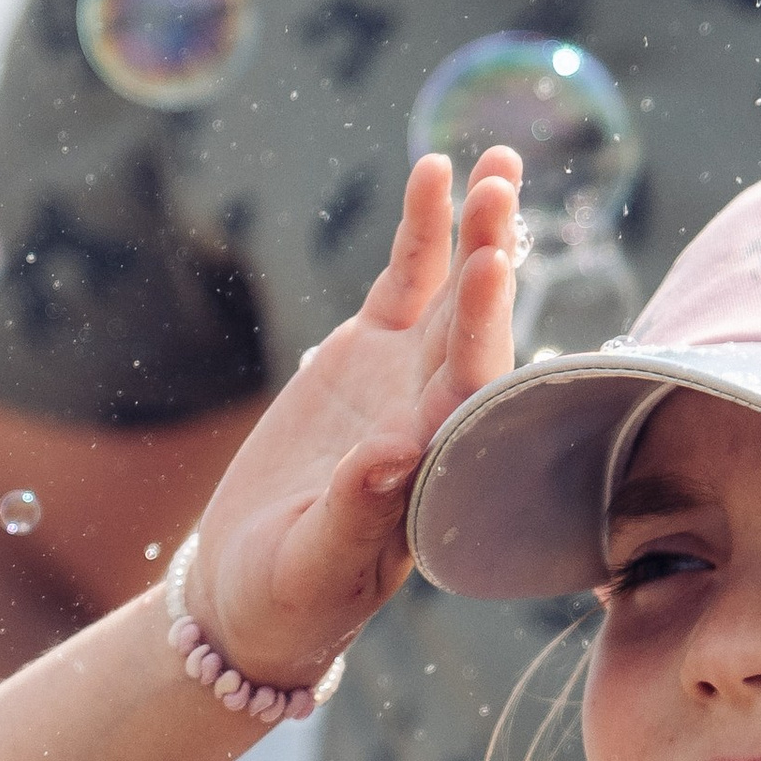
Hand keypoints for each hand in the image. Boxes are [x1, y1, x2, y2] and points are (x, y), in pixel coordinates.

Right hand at [183, 150, 517, 688]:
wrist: (255, 594)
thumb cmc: (288, 598)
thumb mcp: (313, 565)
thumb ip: (355, 514)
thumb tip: (391, 455)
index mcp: (438, 471)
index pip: (472, 391)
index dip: (483, 328)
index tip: (492, 267)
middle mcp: (438, 419)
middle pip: (478, 328)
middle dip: (493, 256)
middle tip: (505, 186)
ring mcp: (409, 381)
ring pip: (453, 293)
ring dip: (476, 229)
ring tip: (496, 161)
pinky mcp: (371, 356)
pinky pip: (407, 282)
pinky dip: (422, 231)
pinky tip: (435, 172)